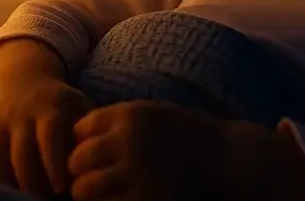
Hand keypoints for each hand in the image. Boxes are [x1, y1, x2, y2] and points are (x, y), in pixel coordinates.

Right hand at [0, 76, 92, 197]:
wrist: (22, 81)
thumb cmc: (60, 106)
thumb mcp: (78, 108)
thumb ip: (87, 133)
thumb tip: (97, 163)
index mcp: (49, 109)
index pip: (50, 133)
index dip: (54, 161)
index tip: (61, 187)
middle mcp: (19, 115)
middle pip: (21, 152)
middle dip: (31, 182)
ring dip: (3, 184)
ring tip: (16, 200)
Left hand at [67, 100, 226, 200]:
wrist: (227, 157)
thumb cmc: (189, 134)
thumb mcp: (154, 113)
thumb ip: (120, 121)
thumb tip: (80, 136)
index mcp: (129, 115)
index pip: (80, 128)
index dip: (85, 142)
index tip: (98, 153)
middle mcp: (127, 141)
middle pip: (77, 160)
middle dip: (82, 170)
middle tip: (95, 178)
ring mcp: (134, 172)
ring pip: (84, 189)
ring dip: (90, 193)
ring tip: (107, 193)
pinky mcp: (143, 199)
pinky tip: (123, 199)